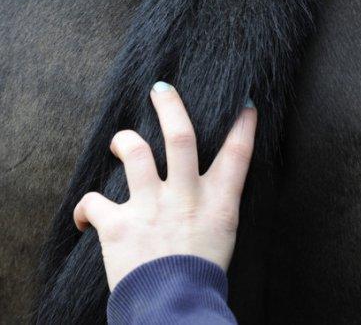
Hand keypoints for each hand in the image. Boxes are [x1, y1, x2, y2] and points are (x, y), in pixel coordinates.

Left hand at [73, 82, 256, 290]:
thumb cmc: (201, 276)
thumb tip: (205, 190)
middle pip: (180, 137)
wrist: (174, 307)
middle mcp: (186, 196)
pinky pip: (93, 202)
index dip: (243, 125)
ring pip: (134, 153)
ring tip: (122, 140)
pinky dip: (85, 208)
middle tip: (160, 89)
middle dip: (170, 107)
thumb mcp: (223, 236)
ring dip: (124, 141)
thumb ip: (214, 207)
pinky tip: (85, 217)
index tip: (244, 104)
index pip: (237, 154)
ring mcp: (151, 206)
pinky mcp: (118, 224)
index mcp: (218, 202)